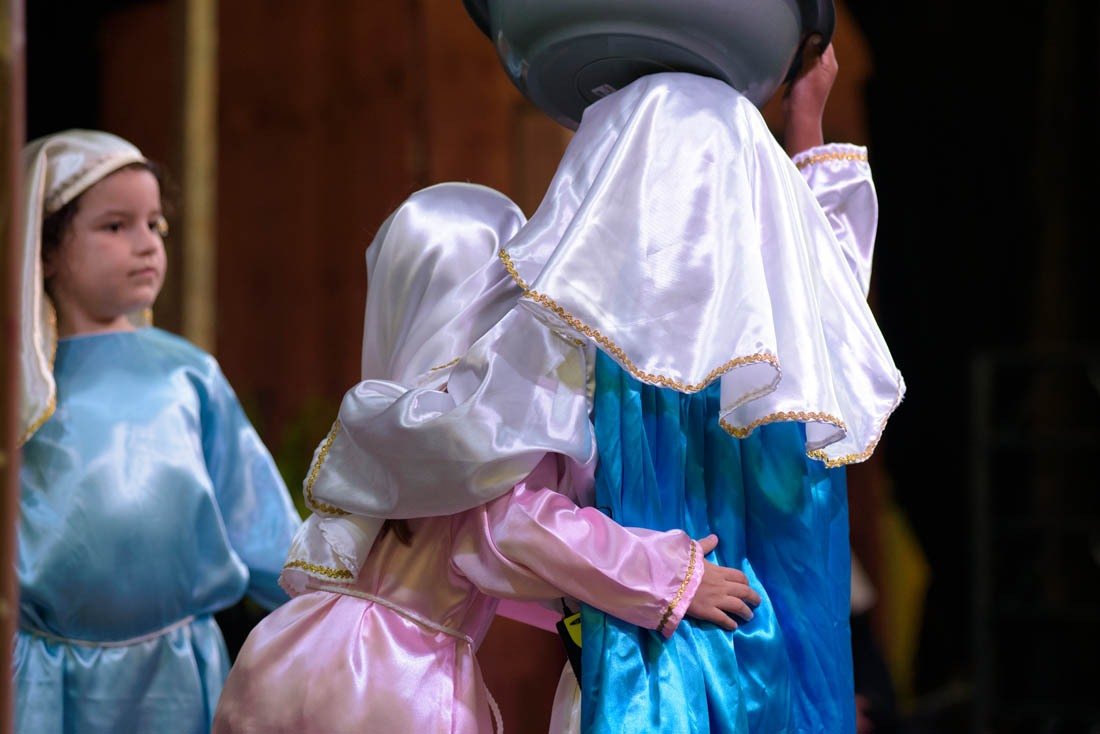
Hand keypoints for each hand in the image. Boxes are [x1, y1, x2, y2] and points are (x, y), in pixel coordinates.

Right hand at [685, 534, 761, 629]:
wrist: (670, 579)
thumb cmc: (681, 564)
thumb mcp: (694, 551)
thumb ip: (705, 545)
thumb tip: (715, 537)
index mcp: (719, 571)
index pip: (739, 576)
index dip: (746, 582)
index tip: (747, 586)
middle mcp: (722, 586)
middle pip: (744, 592)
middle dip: (753, 598)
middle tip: (756, 603)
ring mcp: (716, 599)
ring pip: (738, 606)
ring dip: (746, 612)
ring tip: (749, 616)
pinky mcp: (708, 611)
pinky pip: (723, 619)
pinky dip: (730, 624)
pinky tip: (734, 627)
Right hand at [782, 36, 837, 154]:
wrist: (798, 117)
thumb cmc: (806, 98)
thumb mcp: (810, 72)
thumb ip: (811, 53)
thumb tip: (814, 36)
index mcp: (829, 64)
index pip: (824, 41)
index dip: (815, 35)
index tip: (803, 32)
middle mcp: (822, 67)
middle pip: (815, 46)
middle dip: (805, 43)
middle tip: (794, 42)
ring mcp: (812, 73)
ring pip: (805, 55)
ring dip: (798, 53)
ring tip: (790, 51)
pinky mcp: (802, 78)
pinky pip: (799, 64)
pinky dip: (793, 61)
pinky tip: (787, 60)